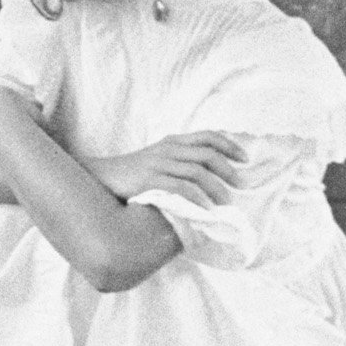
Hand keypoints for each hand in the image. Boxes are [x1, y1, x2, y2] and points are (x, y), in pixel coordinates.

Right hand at [89, 131, 251, 207]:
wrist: (100, 178)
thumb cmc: (133, 174)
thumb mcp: (158, 160)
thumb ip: (180, 161)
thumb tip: (212, 175)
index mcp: (172, 142)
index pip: (207, 136)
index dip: (229, 145)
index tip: (245, 159)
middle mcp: (167, 150)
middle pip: (207, 154)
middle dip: (228, 170)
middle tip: (241, 185)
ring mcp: (158, 164)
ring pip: (197, 172)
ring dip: (216, 188)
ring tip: (225, 204)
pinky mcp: (149, 180)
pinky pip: (180, 188)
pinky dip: (196, 199)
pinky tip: (204, 210)